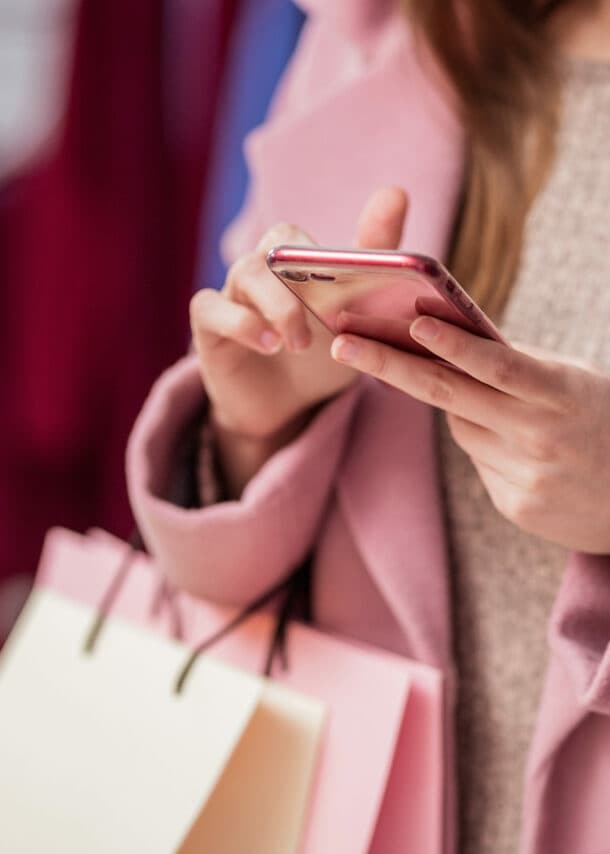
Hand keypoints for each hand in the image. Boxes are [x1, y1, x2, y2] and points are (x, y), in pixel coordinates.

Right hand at [190, 186, 408, 494]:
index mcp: (297, 264)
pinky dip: (240, 322)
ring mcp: (232, 295)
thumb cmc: (320, 358)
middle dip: (303, 269)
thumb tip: (395, 193)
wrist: (285, 409)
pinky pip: (210, 307)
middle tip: (326, 313)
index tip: (357, 249)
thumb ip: (375, 265)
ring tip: (298, 342)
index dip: (327, 242)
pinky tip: (268, 344)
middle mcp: (263, 270)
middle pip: (275, 244)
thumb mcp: (356, 320)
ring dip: (279, 305)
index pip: (306, 236)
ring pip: (246, 272)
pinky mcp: (208, 326)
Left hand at [331, 315, 609, 553]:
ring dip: (464, 408)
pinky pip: (480, 462)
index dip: (452, 344)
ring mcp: (525, 475)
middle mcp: (538, 435)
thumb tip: (456, 342)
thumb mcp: (574, 383)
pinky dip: (489, 445)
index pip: (496, 364)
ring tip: (510, 411)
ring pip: (462, 426)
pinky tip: (526, 450)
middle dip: (390, 367)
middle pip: (450, 395)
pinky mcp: (515, 505)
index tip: (411, 323)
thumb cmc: (606, 423)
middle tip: (343, 346)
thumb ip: (519, 365)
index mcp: (559, 393)